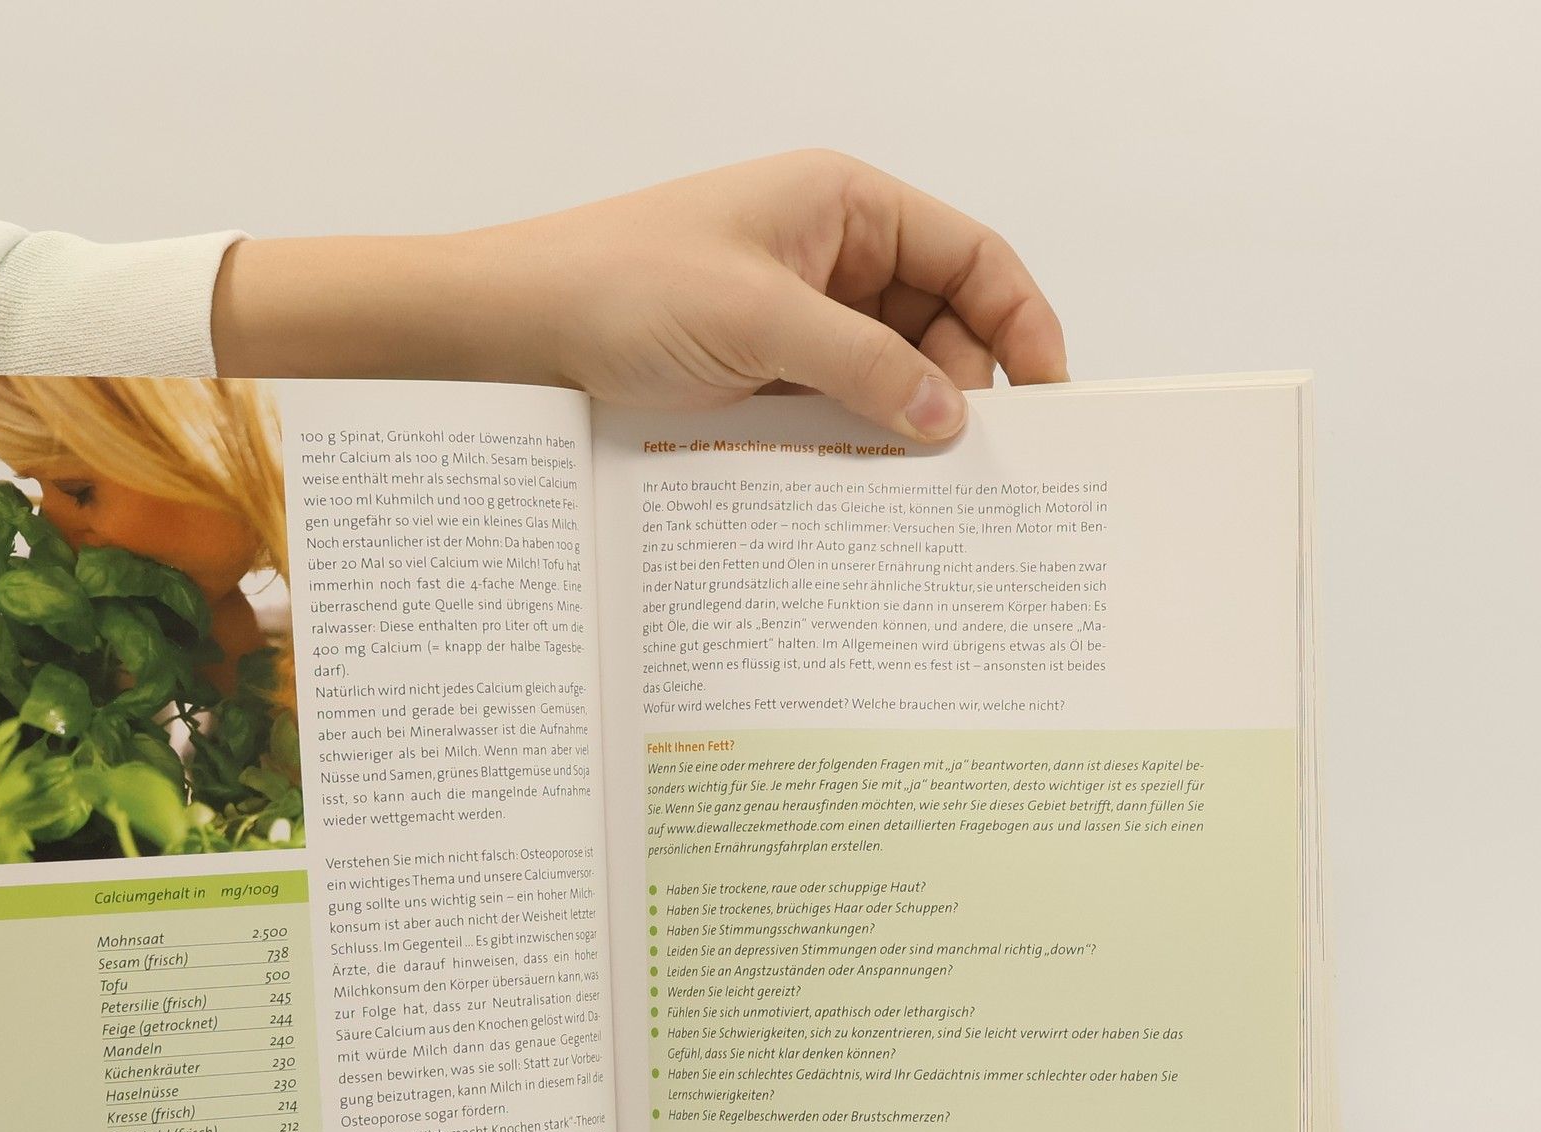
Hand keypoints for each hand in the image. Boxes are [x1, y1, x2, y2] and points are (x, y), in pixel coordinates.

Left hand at [213, 150, 1065, 442]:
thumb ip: (865, 368)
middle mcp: (829, 255)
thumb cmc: (622, 287)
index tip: (1049, 394)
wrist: (517, 331)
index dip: (1020, 319)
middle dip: (967, 387)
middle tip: (985, 468)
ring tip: (933, 492)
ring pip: (890, 374)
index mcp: (843, 204)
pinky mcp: (762, 375)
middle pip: (940, 323)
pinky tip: (874, 491)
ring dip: (910, 425)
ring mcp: (796, 318)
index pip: (969, 255)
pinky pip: (837, 408)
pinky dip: (860, 445)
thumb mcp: (759, 321)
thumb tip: (952, 417)